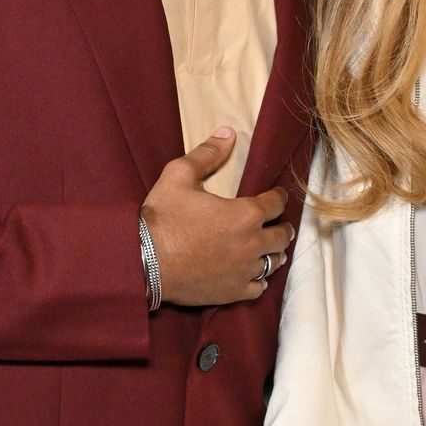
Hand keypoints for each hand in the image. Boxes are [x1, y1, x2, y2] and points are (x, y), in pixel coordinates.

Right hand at [142, 129, 294, 307]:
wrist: (142, 261)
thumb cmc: (161, 218)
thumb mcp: (179, 176)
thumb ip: (207, 154)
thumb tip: (228, 133)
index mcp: (245, 214)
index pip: (276, 203)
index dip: (278, 197)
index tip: (276, 196)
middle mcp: (252, 244)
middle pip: (282, 235)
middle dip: (282, 226)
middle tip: (278, 224)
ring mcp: (244, 271)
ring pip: (274, 262)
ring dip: (273, 252)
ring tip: (268, 248)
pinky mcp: (233, 292)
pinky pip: (258, 287)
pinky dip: (258, 279)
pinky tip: (253, 274)